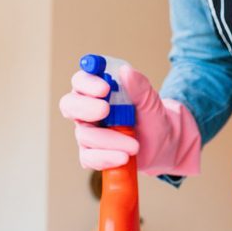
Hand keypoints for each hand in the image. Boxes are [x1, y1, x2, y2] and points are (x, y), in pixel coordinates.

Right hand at [59, 64, 200, 173]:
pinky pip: (89, 158)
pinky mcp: (93, 154)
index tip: (105, 88)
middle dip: (85, 107)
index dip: (87, 83)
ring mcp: (88, 133)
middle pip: (70, 105)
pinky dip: (106, 158)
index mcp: (96, 91)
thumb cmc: (151, 117)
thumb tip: (126, 72)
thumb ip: (139, 86)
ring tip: (135, 145)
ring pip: (85, 135)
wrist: (161, 144)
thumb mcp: (150, 101)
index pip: (81, 81)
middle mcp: (86, 110)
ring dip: (110, 140)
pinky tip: (123, 158)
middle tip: (105, 110)